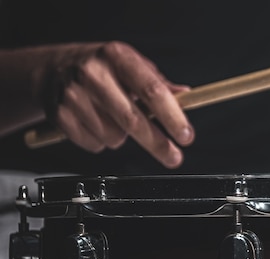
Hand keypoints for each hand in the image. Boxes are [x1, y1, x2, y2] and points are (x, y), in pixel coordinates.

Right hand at [42, 42, 193, 167]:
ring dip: (122, 137)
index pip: (152, 91)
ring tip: (114, 119)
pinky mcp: (60, 116)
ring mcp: (74, 95)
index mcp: (118, 57)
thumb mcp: (130, 64)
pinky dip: (102, 142)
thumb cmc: (101, 68)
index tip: (186, 136)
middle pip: (133, 120)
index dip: (172, 117)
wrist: (51, 69)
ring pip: (114, 138)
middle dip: (158, 144)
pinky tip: (95, 123)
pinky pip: (95, 145)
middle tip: (174, 157)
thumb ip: (158, 83)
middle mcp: (94, 74)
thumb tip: (186, 95)